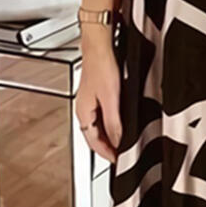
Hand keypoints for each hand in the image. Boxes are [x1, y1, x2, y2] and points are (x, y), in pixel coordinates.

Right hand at [76, 32, 122, 163]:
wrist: (99, 45)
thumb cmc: (101, 66)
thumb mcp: (111, 99)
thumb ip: (114, 122)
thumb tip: (119, 140)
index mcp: (83, 113)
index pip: (93, 142)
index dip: (106, 153)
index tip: (117, 161)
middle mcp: (84, 109)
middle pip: (94, 136)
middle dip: (107, 148)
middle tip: (120, 156)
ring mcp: (89, 102)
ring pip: (98, 127)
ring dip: (109, 137)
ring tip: (121, 143)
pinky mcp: (96, 94)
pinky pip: (102, 117)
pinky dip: (110, 125)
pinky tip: (119, 123)